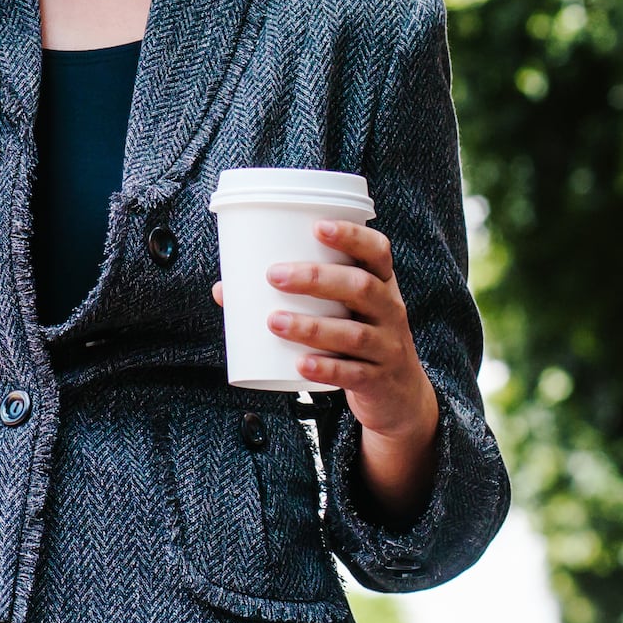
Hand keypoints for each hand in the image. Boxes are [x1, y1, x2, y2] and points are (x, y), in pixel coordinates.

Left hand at [211, 219, 439, 523]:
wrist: (398, 396)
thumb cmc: (356, 336)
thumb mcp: (340, 312)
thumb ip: (292, 297)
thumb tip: (223, 289)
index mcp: (382, 285)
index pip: (377, 252)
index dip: (352, 236)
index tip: (317, 226)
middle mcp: (390, 311)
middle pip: (362, 287)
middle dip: (317, 278)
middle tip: (274, 274)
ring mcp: (388, 347)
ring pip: (355, 333)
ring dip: (311, 326)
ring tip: (274, 321)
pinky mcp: (379, 381)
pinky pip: (354, 373)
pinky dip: (326, 368)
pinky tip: (301, 364)